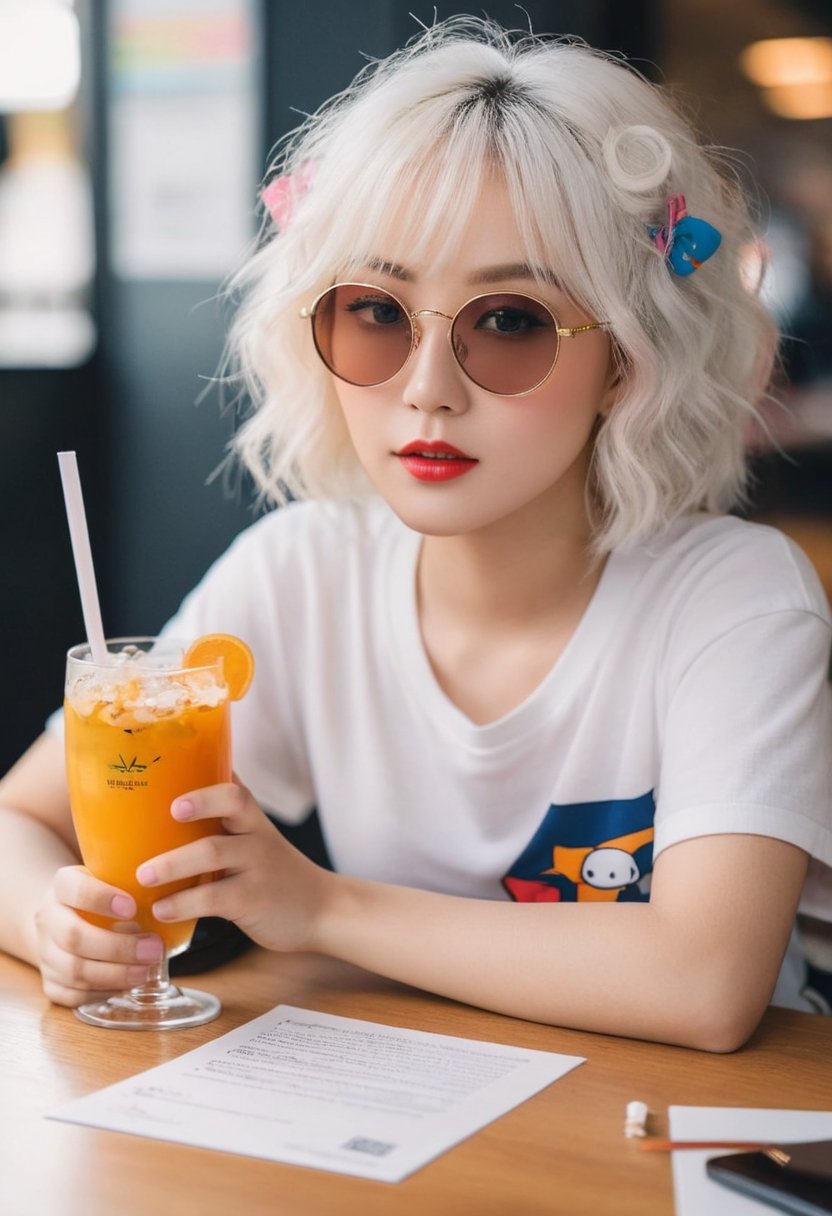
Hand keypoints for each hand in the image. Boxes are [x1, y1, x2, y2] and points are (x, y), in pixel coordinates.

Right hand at [34, 866, 164, 1006]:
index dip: (101, 899)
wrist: (64, 916)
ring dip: (115, 975)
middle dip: (118, 948)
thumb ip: (133, 880)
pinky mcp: (49, 981)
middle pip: (75, 937)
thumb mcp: (111, 876)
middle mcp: (48, 917)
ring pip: (73, 970)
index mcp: (62, 885)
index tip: (132, 908)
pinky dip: (102, 992)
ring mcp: (45, 952)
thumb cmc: (101, 894)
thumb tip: (180, 887)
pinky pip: (72, 995)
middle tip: (153, 950)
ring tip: (146, 972)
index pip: (74, 889)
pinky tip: (127, 986)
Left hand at [136, 781, 329, 952]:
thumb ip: (224, 828)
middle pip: (233, 801)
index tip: (175, 765)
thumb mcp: (256, 843)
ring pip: (213, 851)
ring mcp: (257, 864)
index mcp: (252, 817)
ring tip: (143, 875)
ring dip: (172, 863)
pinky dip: (183, 903)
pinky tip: (162, 909)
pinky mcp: (252, 898)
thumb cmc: (275, 876)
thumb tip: (164, 823)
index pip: (232, 781)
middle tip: (168, 811)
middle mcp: (256, 833)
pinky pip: (213, 896)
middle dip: (198, 801)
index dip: (206, 769)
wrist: (323, 910)